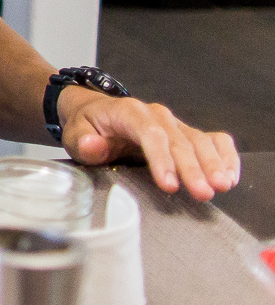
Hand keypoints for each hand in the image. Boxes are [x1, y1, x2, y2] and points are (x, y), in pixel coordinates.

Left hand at [59, 89, 239, 200]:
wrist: (94, 112)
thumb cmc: (87, 126)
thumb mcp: (75, 133)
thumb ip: (83, 141)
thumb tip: (94, 145)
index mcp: (128, 112)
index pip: (150, 134)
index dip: (162, 159)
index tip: (170, 185)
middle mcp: (157, 115)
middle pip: (179, 140)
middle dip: (192, 168)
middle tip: (202, 193)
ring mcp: (175, 124)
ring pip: (200, 141)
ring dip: (213, 164)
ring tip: (221, 187)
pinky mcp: (186, 134)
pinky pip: (213, 140)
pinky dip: (225, 156)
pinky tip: (230, 176)